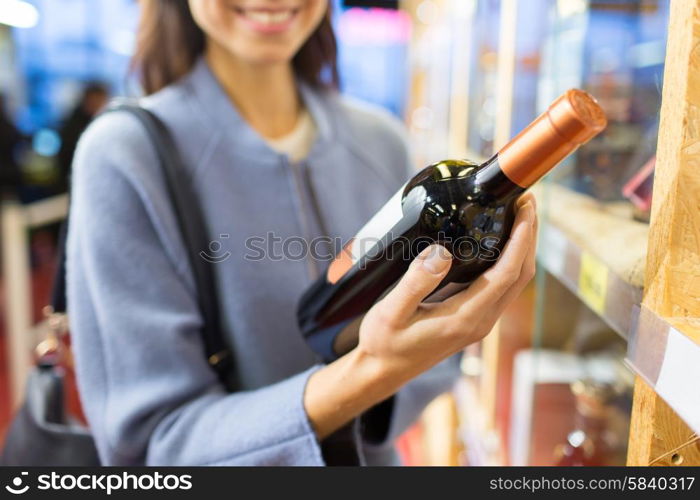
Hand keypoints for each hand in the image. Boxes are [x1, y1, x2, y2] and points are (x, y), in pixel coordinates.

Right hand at [357, 192, 537, 381]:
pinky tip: (497, 240)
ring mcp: (480, 320)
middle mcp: (481, 321)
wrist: (383, 370)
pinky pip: (501, 284)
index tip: (524, 208)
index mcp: (465, 318)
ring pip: (514, 280)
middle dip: (528, 236)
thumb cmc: (385, 343)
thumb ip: (415, 283)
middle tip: (524, 200)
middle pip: (520, 274)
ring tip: (516, 213)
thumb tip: (441, 252)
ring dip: (521, 246)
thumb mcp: (391, 313)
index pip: (506, 273)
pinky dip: (508, 258)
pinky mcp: (473, 317)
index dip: (521, 239)